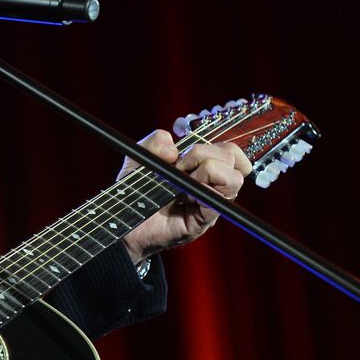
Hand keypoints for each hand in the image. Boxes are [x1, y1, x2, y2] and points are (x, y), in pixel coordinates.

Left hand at [120, 130, 251, 263]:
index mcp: (202, 165)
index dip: (210, 146)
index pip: (229, 150)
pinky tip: (184, 195)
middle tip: (178, 168)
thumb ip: (155, 141)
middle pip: (232, 158)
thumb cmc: (136, 189)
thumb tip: (173, 150)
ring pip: (234, 179)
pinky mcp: (205, 219)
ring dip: (207, 171)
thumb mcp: (141, 155)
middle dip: (202, 154)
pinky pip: (219, 201)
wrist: (125, 218)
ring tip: (183, 183)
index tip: (182, 155)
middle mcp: (211, 182)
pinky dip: (203, 191)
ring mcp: (211, 201)